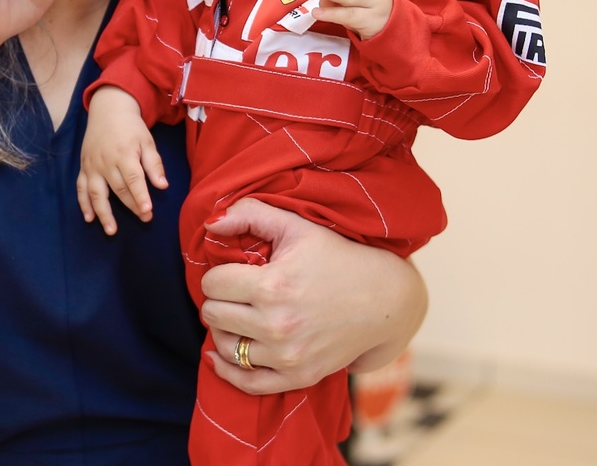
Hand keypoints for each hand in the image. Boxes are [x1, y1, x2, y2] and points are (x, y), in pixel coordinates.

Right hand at [76, 87, 166, 233]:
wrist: (108, 110)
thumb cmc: (131, 127)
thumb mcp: (147, 141)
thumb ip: (154, 164)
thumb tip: (163, 186)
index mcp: (124, 154)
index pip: (133, 179)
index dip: (140, 196)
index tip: (148, 211)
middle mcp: (106, 162)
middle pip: (119, 189)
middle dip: (132, 206)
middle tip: (145, 219)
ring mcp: (92, 166)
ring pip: (97, 193)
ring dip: (103, 213)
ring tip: (111, 230)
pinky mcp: (83, 167)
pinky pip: (81, 188)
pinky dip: (83, 204)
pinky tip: (89, 218)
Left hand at [198, 198, 425, 393]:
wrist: (384, 300)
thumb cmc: (338, 257)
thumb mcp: (297, 226)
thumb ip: (250, 214)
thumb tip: (211, 223)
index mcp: (272, 286)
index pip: (213, 284)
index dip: (217, 275)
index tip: (230, 273)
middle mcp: (277, 324)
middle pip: (214, 315)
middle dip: (219, 301)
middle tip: (233, 294)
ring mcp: (288, 355)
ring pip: (225, 347)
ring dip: (223, 331)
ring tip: (234, 317)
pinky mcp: (299, 376)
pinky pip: (247, 383)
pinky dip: (227, 370)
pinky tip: (218, 355)